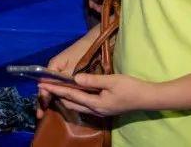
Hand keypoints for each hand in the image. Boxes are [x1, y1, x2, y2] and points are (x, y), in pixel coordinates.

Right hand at [36, 35, 94, 117]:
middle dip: (43, 101)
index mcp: (53, 66)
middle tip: (40, 115)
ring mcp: (60, 72)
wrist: (94, 42)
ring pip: (53, 87)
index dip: (43, 97)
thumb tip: (59, 92)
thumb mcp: (74, 67)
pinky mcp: (67, 73)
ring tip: (45, 112)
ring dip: (50, 99)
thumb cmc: (83, 52)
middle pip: (46, 87)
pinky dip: (59, 94)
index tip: (43, 109)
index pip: (45, 84)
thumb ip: (66, 80)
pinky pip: (60, 85)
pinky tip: (59, 103)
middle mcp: (54, 70)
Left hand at [39, 73, 159, 116]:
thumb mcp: (111, 81)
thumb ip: (92, 80)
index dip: (56, 89)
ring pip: (77, 105)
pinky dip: (75, 99)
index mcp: (96, 104)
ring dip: (65, 97)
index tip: (43, 84)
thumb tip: (75, 79)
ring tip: (55, 89)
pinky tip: (74, 93)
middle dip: (57, 94)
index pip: (71, 95)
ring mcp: (100, 111)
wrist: (148, 98)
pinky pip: (84, 105)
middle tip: (45, 86)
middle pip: (71, 103)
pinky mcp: (104, 108)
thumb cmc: (131, 88)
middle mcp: (95, 110)